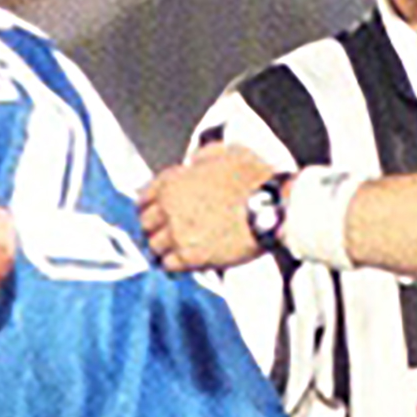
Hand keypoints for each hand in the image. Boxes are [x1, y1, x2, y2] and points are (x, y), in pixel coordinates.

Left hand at [139, 142, 272, 269]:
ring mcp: (178, 234)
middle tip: (164, 231)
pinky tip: (181, 261)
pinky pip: (169, 264)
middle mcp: (169, 208)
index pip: (144, 197)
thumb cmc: (254, 179)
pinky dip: (173, 263)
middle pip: (146, 223)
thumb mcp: (227, 152)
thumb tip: (195, 162)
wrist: (272, 209)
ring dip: (163, 247)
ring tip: (172, 249)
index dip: (150, 205)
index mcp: (173, 182)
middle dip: (155, 226)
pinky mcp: (192, 258)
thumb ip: (203, 157)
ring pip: (154, 246)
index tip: (155, 211)